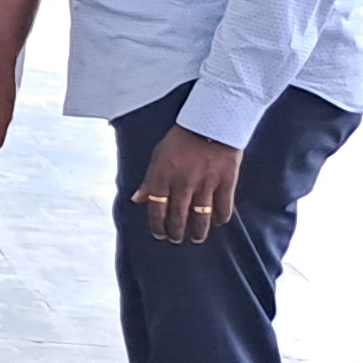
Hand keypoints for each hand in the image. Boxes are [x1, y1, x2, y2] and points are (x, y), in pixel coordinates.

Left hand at [132, 127, 242, 243]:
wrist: (211, 123)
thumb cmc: (181, 138)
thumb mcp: (158, 156)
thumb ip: (148, 180)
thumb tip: (137, 199)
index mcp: (162, 177)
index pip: (156, 210)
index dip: (157, 226)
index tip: (159, 234)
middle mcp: (182, 184)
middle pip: (177, 217)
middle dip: (175, 232)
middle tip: (176, 239)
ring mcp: (205, 184)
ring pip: (200, 217)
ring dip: (197, 231)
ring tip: (196, 238)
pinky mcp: (226, 182)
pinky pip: (223, 207)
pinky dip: (221, 217)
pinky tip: (218, 222)